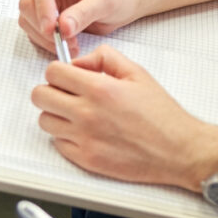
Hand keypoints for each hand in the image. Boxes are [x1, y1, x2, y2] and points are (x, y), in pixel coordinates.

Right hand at [17, 0, 145, 54]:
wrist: (122, 3)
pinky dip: (45, 40)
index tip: (51, 26)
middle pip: (29, 0)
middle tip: (61, 40)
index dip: (43, 3)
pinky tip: (64, 43)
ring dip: (44, 36)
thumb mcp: (106, 2)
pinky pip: (32, 28)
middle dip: (43, 24)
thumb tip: (63, 26)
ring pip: (27, 16)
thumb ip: (84, 13)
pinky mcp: (42, 12)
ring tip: (68, 43)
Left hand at [31, 45, 217, 187]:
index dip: (58, 72)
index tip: (66, 76)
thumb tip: (79, 61)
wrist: (178, 150)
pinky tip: (85, 132)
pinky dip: (66, 137)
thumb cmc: (162, 115)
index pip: (52, 72)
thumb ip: (105, 58)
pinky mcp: (86, 159)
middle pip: (40, 96)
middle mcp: (87, 114)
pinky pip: (58, 144)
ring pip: (45, 121)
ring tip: (77, 114)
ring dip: (56, 115)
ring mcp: (84, 139)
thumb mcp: (137, 73)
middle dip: (51, 91)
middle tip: (66, 94)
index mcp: (100, 89)